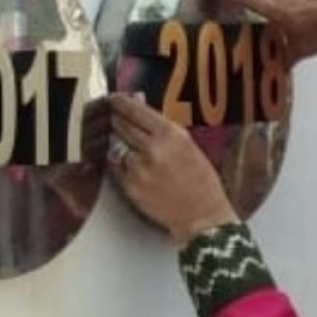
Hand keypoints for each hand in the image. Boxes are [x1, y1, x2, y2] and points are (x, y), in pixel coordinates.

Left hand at [108, 94, 239, 244]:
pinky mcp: (130, 185)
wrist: (203, 217)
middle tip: (113, 117)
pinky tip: (132, 166)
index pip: (135, 110)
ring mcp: (139, 168)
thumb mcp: (190, 148)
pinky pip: (115, 167)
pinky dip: (119, 164)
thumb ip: (165, 131)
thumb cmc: (203, 184)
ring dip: (118, 143)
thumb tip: (142, 113)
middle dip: (115, 120)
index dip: (120, 103)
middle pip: (120, 124)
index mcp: (172, 135)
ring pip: (115, 145)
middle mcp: (153, 148)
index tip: (114, 99)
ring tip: (129, 147)